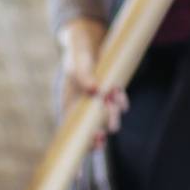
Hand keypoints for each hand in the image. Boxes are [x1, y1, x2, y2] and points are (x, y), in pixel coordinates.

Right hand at [60, 16, 127, 143]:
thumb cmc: (78, 49)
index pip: (72, 130)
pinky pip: (117, 105)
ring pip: (107, 118)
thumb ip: (84, 73)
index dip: (81, 144)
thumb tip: (95, 90)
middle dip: (101, 131)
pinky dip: (120, 102)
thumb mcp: (80, 58)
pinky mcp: (108, 93)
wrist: (88, 36)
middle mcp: (82, 105)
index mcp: (68, 101)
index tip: (91, 153)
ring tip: (114, 97)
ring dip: (113, 114)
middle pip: (92, 129)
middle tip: (107, 131)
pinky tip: (119, 93)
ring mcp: (96, 100)